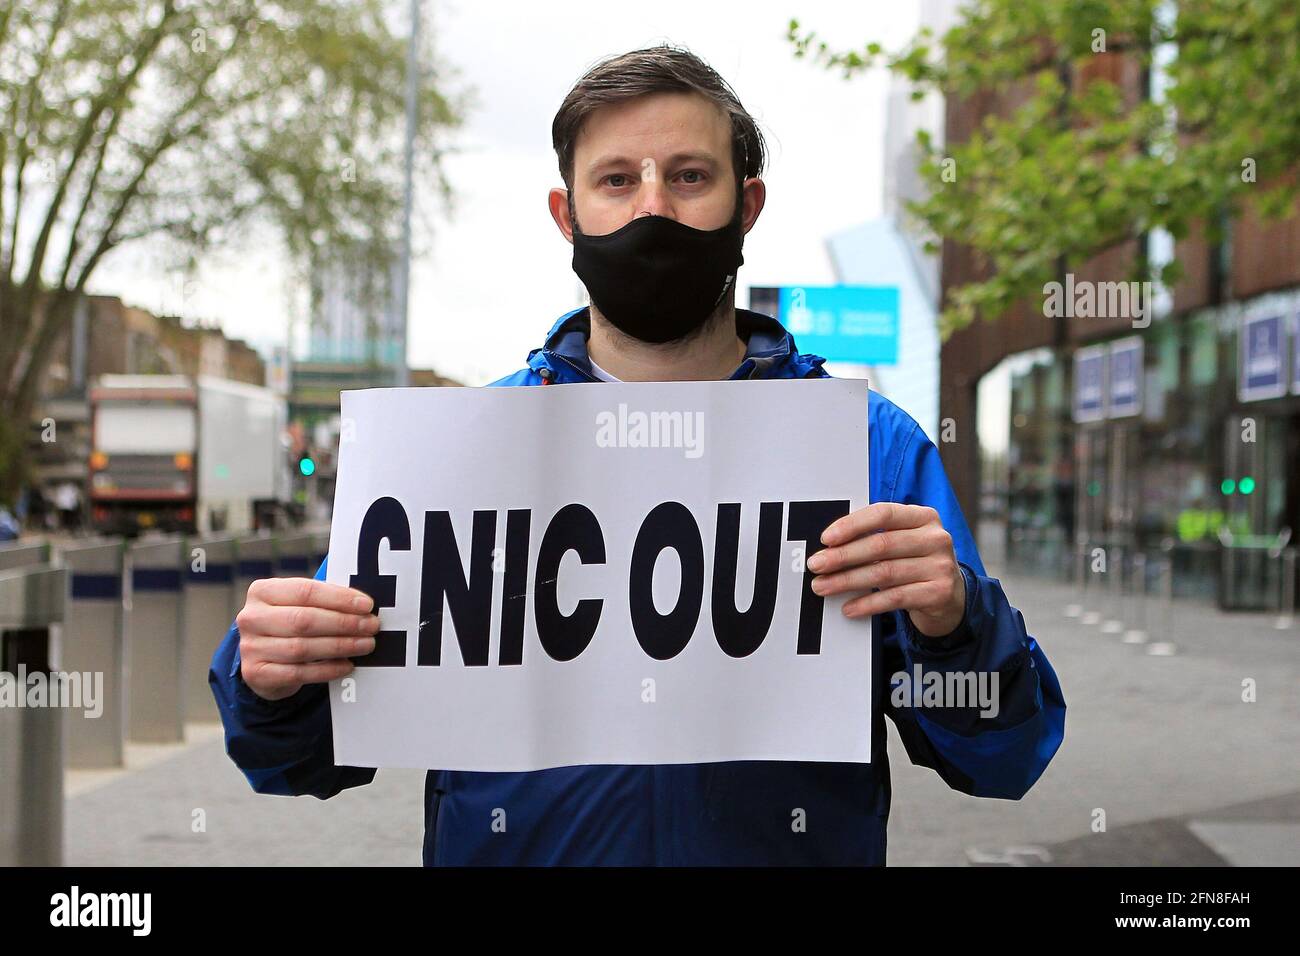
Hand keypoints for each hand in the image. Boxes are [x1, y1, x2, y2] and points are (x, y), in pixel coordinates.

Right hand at [235, 578, 379, 701]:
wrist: (262, 659)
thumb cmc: (289, 624)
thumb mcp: (297, 605)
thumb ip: (323, 600)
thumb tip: (363, 605)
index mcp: (262, 591)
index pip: (305, 591)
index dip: (339, 598)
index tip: (367, 605)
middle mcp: (251, 617)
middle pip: (304, 620)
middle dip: (344, 623)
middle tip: (371, 626)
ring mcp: (251, 647)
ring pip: (302, 648)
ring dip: (340, 646)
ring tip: (365, 645)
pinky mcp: (256, 673)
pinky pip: (298, 673)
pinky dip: (327, 669)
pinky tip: (347, 665)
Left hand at [806, 502, 966, 637]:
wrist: (950, 595)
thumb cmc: (915, 562)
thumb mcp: (903, 541)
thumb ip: (876, 536)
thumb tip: (829, 546)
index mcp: (923, 517)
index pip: (883, 514)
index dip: (852, 524)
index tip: (826, 538)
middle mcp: (936, 538)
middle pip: (880, 545)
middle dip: (842, 556)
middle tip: (816, 565)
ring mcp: (940, 566)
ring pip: (884, 573)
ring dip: (848, 581)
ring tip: (823, 587)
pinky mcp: (939, 593)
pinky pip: (895, 598)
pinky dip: (868, 603)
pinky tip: (850, 607)